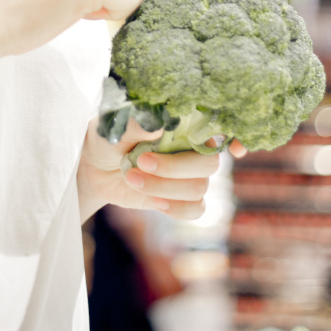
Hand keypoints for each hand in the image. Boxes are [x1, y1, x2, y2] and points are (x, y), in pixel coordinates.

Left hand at [77, 115, 245, 220]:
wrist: (93, 168)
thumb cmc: (107, 137)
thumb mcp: (114, 126)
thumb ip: (136, 123)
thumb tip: (159, 122)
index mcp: (182, 121)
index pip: (220, 124)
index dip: (235, 136)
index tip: (237, 150)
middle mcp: (192, 146)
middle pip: (210, 163)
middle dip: (175, 167)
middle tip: (142, 161)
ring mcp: (189, 173)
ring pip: (199, 187)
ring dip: (164, 187)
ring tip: (133, 178)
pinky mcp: (181, 197)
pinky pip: (197, 208)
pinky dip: (176, 208)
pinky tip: (154, 202)